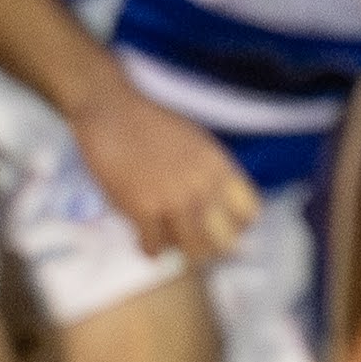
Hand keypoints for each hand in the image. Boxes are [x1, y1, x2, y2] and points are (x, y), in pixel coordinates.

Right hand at [70, 88, 258, 266]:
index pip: (249, 212)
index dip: (239, 226)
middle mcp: (202, 186)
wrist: (111, 110)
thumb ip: (211, 172)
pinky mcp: (142, 209)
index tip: (226, 230)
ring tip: (171, 245)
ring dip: (181, 251)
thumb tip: (220, 204)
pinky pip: (155, 246)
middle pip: (224, 240)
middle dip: (212, 248)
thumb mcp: (198, 142)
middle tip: (197, 247)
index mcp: (219, 166)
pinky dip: (150, 249)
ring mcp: (173, 199)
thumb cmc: (151, 123)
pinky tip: (145, 242)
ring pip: (192, 249)